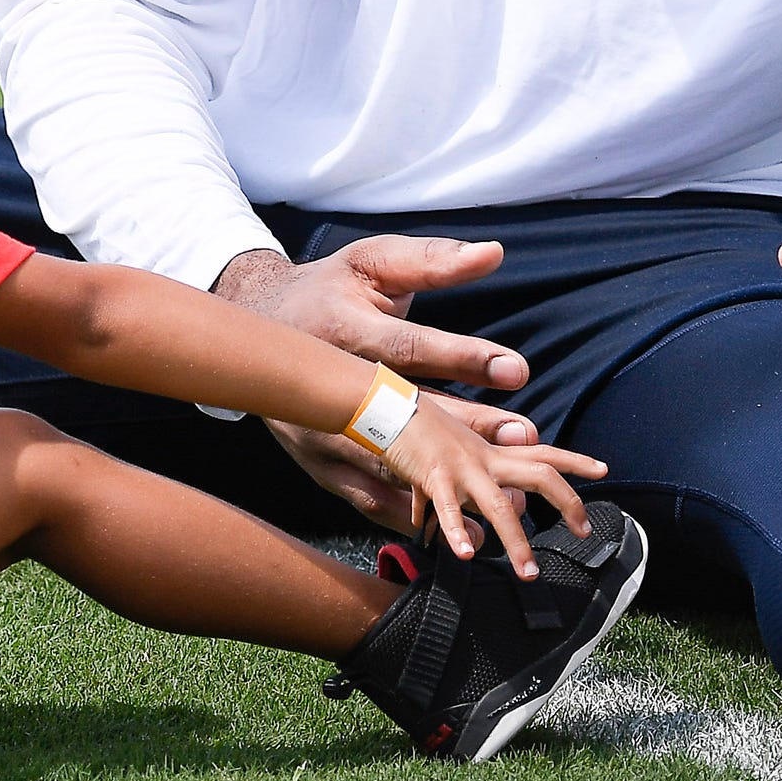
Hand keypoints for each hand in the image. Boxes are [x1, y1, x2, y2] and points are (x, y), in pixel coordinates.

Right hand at [217, 237, 535, 527]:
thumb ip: (430, 260)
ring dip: (447, 479)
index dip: (461, 358)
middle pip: (404, 412)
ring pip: (389, 462)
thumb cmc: (326, 288)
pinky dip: (411, 514)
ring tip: (505, 492)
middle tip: (523, 435)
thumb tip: (492, 253)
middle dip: (468, 425)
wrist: (258, 326)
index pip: (408, 348)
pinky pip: (367, 496)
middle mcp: (327, 387)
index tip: (515, 370)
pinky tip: (454, 527)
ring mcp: (319, 432)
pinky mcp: (318, 465)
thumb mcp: (372, 260)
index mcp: (341, 329)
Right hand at [381, 390, 605, 577]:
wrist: (387, 405)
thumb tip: (472, 529)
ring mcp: (463, 469)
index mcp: (491, 451)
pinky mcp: (435, 477)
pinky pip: (450, 511)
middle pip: (540, 476)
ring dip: (518, 542)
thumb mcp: (452, 457)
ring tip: (529, 573)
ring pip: (501, 506)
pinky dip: (458, 534)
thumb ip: (467, 491)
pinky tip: (466, 555)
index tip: (604, 468)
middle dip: (568, 502)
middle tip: (585, 530)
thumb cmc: (417, 430)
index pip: (544, 453)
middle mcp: (485, 458)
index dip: (575, 461)